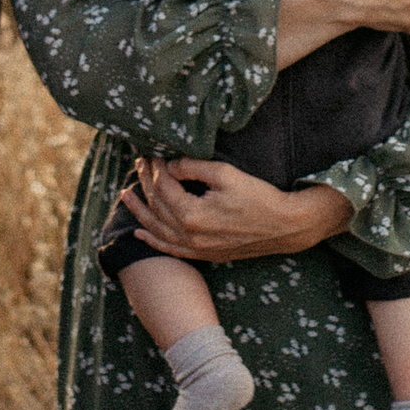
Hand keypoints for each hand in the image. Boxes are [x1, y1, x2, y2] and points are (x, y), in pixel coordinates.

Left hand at [119, 159, 353, 263]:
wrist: (284, 226)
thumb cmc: (258, 196)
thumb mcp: (225, 174)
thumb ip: (193, 167)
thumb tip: (170, 165)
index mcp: (192, 215)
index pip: (164, 188)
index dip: (156, 168)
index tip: (153, 153)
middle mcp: (189, 236)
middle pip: (158, 207)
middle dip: (146, 183)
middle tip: (139, 164)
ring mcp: (196, 249)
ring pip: (158, 230)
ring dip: (141, 211)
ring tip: (126, 195)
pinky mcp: (205, 255)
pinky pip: (171, 250)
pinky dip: (153, 241)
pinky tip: (140, 234)